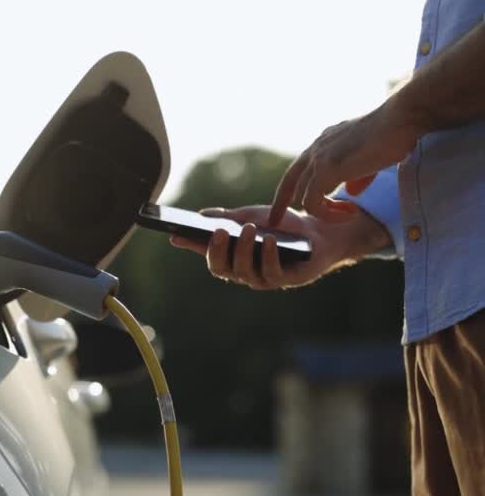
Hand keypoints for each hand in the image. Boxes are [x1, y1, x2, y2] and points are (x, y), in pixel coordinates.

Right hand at [169, 204, 390, 290]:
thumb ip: (228, 218)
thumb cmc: (283, 226)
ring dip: (244, 250)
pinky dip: (268, 256)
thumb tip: (201, 216)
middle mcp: (245, 272)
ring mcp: (264, 278)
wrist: (319, 232)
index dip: (192, 247)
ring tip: (248, 230)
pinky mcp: (285, 280)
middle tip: (219, 231)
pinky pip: (271, 273)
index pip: (208, 255)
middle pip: (222, 268)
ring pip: (244, 272)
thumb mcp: (252, 216)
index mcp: (234, 258)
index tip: (176, 235)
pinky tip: (268, 241)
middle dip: (218, 251)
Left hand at [269, 96, 422, 225]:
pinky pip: (313, 203)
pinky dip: (329, 214)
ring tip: (349, 214)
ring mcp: (319, 158)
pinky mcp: (326, 168)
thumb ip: (357, 175)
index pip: (296, 171)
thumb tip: (350, 192)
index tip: (277, 215)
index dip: (284, 194)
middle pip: (291, 185)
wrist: (401, 119)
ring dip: (325, 214)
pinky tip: (351, 213)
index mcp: (324, 142)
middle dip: (289, 208)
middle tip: (291, 229)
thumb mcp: (370, 158)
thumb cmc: (393, 135)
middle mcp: (316, 148)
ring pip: (303, 198)